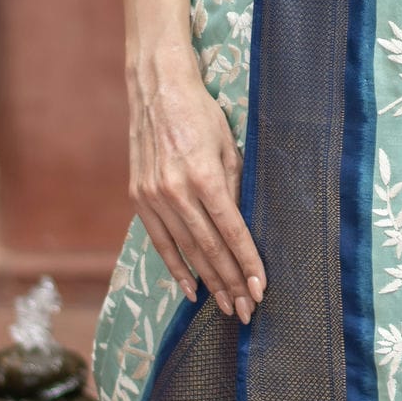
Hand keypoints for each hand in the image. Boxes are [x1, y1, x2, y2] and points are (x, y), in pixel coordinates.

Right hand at [127, 49, 263, 320]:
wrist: (157, 89)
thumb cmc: (202, 114)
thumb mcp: (229, 146)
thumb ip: (236, 189)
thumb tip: (245, 232)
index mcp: (203, 176)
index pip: (232, 232)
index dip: (248, 264)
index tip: (262, 289)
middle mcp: (175, 190)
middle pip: (209, 249)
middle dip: (232, 283)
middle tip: (248, 310)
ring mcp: (153, 196)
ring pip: (187, 251)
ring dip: (209, 282)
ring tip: (228, 307)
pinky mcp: (139, 198)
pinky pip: (160, 242)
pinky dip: (177, 268)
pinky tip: (192, 290)